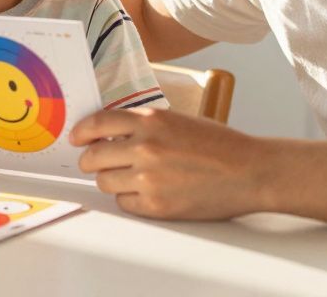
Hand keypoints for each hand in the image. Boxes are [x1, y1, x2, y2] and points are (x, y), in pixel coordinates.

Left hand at [71, 108, 269, 219]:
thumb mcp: (177, 121)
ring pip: (105, 182)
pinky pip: (125, 203)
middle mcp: (145, 147)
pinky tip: (146, 192)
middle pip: (93, 157)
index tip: (76, 138)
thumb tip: (109, 135)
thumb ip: (143, 126)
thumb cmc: (218, 144)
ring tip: (129, 178)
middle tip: (95, 163)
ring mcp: (149, 178)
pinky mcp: (156, 205)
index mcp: (150, 121)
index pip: (98, 123)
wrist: (249, 170)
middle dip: (91, 161)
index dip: (81, 132)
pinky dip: (130, 199)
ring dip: (111, 180)